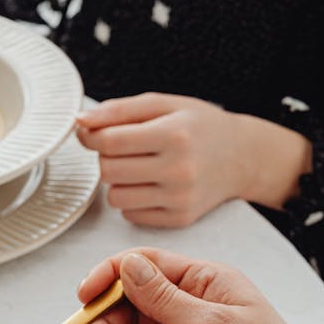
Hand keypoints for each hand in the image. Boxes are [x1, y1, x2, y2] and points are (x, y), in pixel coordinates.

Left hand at [75, 92, 311, 221]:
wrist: (243, 156)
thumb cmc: (199, 126)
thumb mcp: (164, 104)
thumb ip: (118, 110)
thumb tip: (80, 122)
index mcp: (174, 134)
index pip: (109, 142)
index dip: (90, 136)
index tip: (90, 132)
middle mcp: (179, 169)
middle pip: (108, 171)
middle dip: (106, 157)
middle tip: (123, 148)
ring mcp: (180, 198)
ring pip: (115, 198)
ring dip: (117, 182)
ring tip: (137, 167)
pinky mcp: (180, 219)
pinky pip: (131, 215)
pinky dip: (132, 200)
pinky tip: (150, 185)